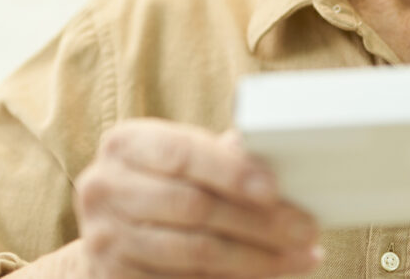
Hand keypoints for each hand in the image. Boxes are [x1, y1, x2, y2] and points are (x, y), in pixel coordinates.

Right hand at [72, 118, 321, 277]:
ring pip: (196, 252)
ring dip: (256, 258)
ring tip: (299, 256)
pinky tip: (266, 273)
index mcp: (124, 144)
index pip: (182, 153)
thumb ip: (219, 156)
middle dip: (259, 222)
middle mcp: (104, 187)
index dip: (231, 172)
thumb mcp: (179, 160)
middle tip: (306, 230)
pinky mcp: (114, 277)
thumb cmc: (162, 186)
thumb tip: (279, 157)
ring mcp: (105, 237)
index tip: (275, 190)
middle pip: (194, 207)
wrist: (113, 234)